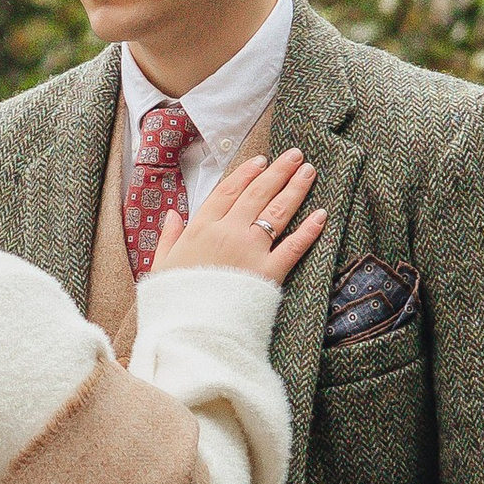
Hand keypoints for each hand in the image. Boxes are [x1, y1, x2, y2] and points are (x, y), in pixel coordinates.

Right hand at [150, 148, 326, 287]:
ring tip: (309, 171)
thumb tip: (173, 215)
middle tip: (295, 155)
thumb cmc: (173, 300)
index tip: (260, 161)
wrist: (187, 329)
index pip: (228, 191)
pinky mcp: (268, 273)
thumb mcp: (161, 265)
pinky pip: (293, 246)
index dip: (246, 173)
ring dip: (296, 188)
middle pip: (257, 194)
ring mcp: (250, 251)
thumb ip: (169, 237)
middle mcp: (228, 232)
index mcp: (201, 228)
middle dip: (278, 171)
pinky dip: (309, 230)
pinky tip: (322, 215)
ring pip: (277, 211)